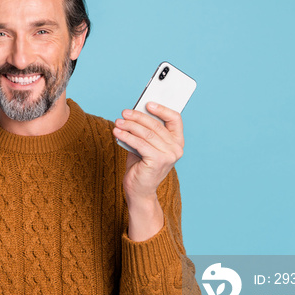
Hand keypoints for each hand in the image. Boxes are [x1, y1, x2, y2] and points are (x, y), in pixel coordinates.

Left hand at [113, 103, 184, 239]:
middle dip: (138, 117)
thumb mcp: (144, 145)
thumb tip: (133, 113)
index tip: (147, 103)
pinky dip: (126, 136)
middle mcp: (177, 148)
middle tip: (124, 113)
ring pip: (147, 133)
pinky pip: (140, 143)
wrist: (139, 191)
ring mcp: (169, 156)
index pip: (175, 119)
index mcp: (177, 142)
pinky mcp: (158, 161)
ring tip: (117, 122)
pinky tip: (117, 132)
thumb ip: (144, 131)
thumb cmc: (141, 167)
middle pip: (156, 125)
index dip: (162, 108)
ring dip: (129, 126)